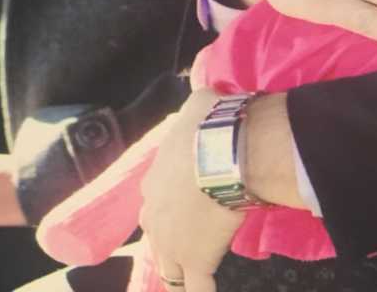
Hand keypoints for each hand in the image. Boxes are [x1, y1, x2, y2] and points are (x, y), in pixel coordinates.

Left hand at [139, 89, 241, 291]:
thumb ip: (196, 111)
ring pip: (169, 268)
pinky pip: (195, 288)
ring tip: (186, 280)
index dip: (170, 202)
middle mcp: (154, 215)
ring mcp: (172, 242)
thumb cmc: (209, 125)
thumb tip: (205, 104)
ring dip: (177, 273)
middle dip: (168, 242)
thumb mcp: (197, 105)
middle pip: (157, 237)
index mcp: (153, 180)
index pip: (157, 198)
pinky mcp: (196, 260)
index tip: (186, 202)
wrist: (223, 150)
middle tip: (184, 245)